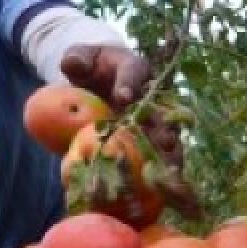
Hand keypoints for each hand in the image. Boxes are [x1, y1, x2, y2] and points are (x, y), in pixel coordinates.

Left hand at [60, 43, 200, 217]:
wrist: (96, 80)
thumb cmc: (89, 68)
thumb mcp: (79, 58)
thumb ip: (76, 58)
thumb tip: (73, 64)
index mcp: (133, 68)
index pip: (133, 72)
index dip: (129, 84)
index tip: (123, 97)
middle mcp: (150, 93)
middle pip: (159, 108)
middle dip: (161, 125)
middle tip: (164, 141)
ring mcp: (152, 117)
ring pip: (166, 134)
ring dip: (170, 153)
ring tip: (173, 171)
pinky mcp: (148, 138)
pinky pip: (157, 154)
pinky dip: (161, 169)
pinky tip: (164, 189)